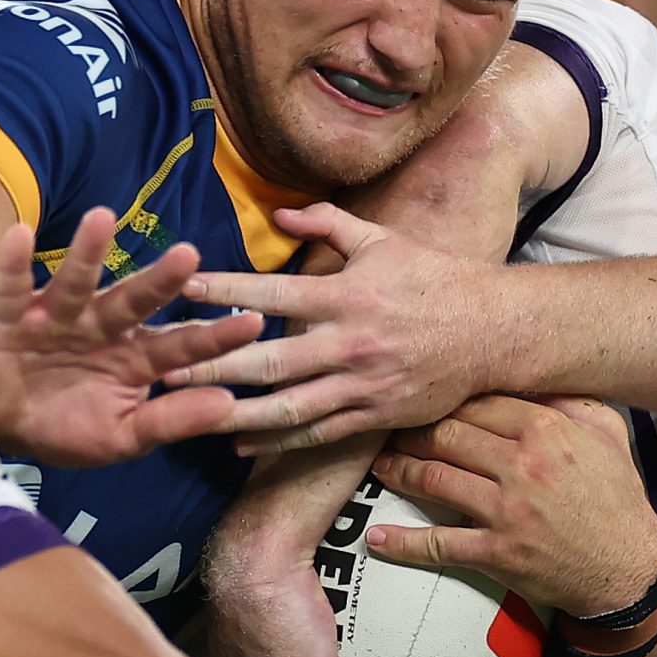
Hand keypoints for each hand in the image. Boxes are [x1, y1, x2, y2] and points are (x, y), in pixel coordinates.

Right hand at [0, 206, 263, 466]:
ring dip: (87, 252)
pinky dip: (14, 262)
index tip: (254, 322)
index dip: (215, 336)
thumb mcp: (123, 436)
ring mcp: (56, 316)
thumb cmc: (66, 428)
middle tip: (188, 255)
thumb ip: (171, 421)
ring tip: (100, 218)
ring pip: (76, 281)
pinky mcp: (9, 313)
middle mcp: (101, 328)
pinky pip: (12, 285)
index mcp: (134, 358)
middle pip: (134, 300)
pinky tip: (21, 234)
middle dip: (159, 280)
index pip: (181, 345)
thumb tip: (228, 404)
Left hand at [171, 204, 505, 452]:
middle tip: (162, 367)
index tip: (181, 288)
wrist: (494, 331)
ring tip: (187, 415)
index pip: (273, 292)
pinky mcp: (374, 415)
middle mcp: (349, 343)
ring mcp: (361, 385)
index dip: (225, 290)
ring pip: (287, 407)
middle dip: (213, 365)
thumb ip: (327, 224)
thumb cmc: (434, 278)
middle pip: (270, 359)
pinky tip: (238, 442)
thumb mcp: (383, 240)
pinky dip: (276, 440)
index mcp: (347, 294)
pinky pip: (317, 432)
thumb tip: (277, 214)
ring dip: (234, 413)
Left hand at [367, 395, 656, 618]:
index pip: (476, 402)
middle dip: (411, 430)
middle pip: (446, 435)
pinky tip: (377, 536)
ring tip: (379, 465)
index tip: (422, 397)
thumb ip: (568, 400)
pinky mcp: (497, 554)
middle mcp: (522, 466)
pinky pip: (439, 544)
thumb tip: (531, 374)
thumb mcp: (607, 433)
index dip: (443, 399)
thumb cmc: (618, 498)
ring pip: (434, 479)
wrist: (629, 569)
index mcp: (546, 431)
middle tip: (389, 428)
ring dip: (398, 471)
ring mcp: (506, 512)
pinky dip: (403, 542)